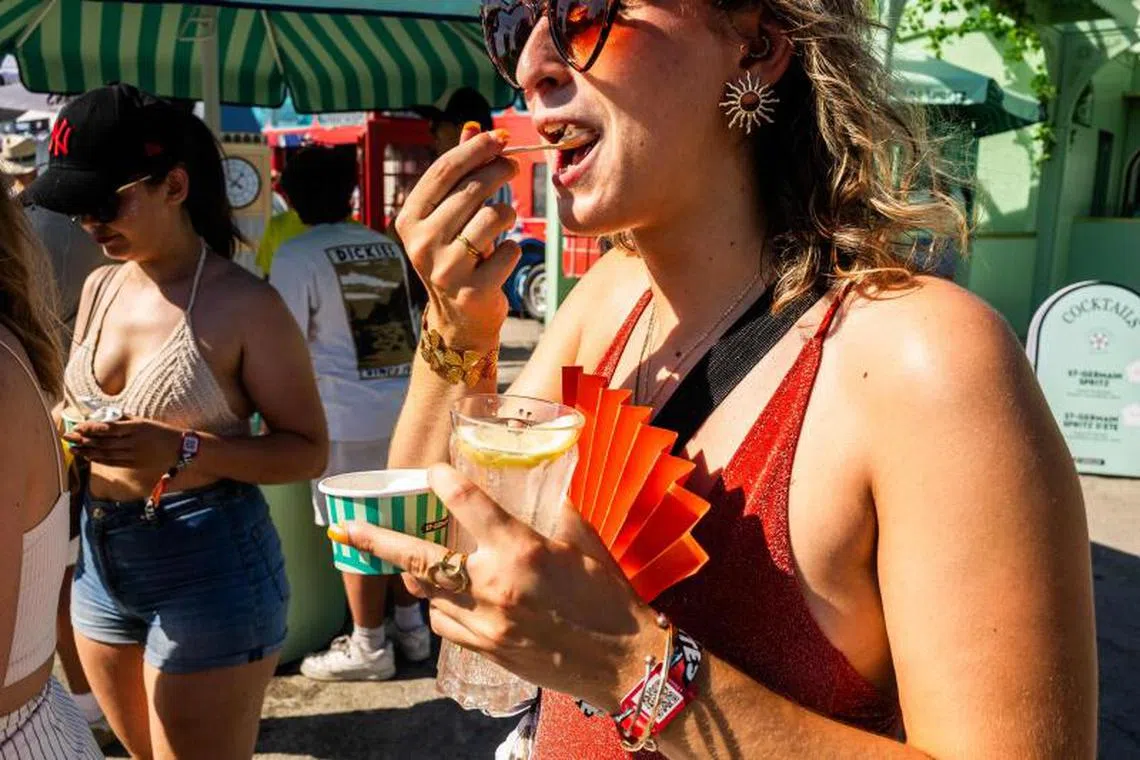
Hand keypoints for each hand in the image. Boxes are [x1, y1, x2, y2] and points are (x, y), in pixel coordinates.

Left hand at [64, 416, 182, 469]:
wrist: (180, 449)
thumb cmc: (161, 432)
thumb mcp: (144, 421)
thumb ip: (124, 419)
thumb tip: (103, 416)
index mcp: (136, 428)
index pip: (108, 428)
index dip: (90, 428)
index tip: (78, 426)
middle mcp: (134, 442)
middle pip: (103, 442)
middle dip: (83, 440)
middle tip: (68, 437)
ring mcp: (134, 455)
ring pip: (105, 453)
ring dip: (87, 451)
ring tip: (73, 448)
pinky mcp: (134, 464)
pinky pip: (112, 462)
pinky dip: (98, 460)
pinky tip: (88, 457)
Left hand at [329, 464, 660, 711]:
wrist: (623, 662)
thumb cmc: (609, 598)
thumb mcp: (585, 542)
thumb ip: (555, 511)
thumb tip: (540, 485)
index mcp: (521, 550)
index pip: (468, 504)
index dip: (444, 482)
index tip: (432, 472)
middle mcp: (495, 585)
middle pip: (420, 560)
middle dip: (378, 543)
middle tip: (349, 529)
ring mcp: (487, 623)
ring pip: (430, 595)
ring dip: (421, 577)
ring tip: (418, 564)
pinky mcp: (487, 651)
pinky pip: (447, 625)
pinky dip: (443, 608)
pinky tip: (453, 600)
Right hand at [396, 125, 520, 345]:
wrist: (459, 320)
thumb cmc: (457, 256)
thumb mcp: (449, 216)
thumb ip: (460, 174)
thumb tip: (473, 127)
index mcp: (408, 220)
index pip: (443, 172)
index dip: (474, 149)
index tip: (500, 137)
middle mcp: (421, 244)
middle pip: (472, 190)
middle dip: (499, 171)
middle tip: (513, 167)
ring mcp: (445, 269)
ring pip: (494, 217)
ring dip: (508, 213)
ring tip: (505, 221)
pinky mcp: (473, 290)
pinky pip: (509, 250)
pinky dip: (512, 249)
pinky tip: (501, 257)